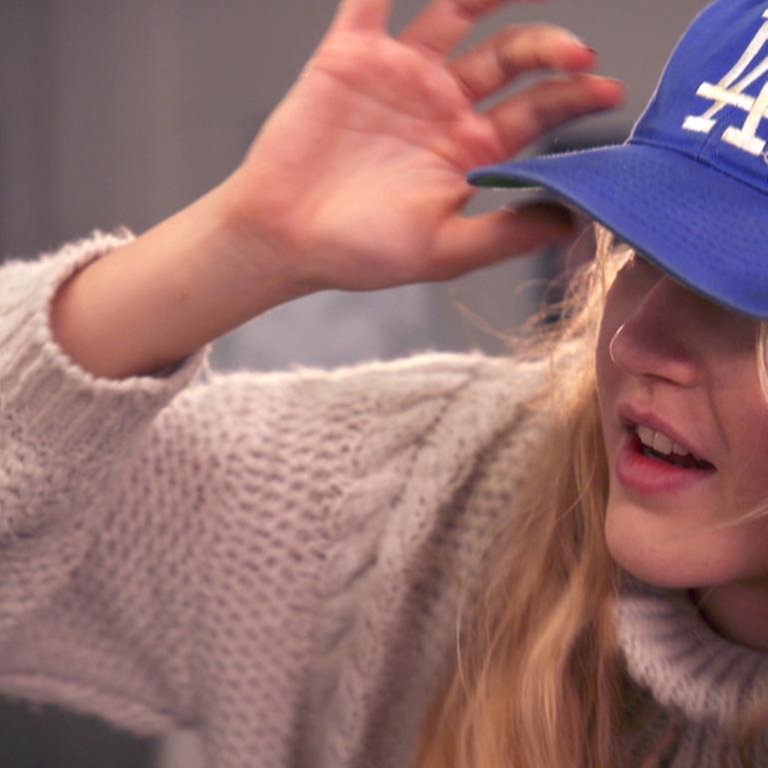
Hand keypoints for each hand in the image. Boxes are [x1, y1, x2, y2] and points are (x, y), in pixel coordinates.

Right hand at [223, 0, 625, 291]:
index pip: (533, 110)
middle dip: (546, 47)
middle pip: (509, 56)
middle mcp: (442, 106)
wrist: (285, 239)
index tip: (607, 88)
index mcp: (468, 150)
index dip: (572, 97)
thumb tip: (571, 223)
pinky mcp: (351, 55)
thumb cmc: (361, 251)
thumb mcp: (443, 250)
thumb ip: (505, 234)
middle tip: (577, 50)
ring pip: (454, 11)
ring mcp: (399, 75)